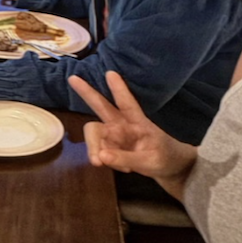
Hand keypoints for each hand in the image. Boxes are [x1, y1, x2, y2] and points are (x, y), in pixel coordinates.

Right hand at [68, 72, 195, 186]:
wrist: (169, 169)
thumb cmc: (164, 158)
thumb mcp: (149, 162)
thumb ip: (125, 159)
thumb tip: (99, 157)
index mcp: (137, 122)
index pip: (127, 103)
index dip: (119, 89)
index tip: (111, 73)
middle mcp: (121, 124)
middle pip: (101, 105)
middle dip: (86, 92)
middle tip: (72, 78)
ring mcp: (114, 134)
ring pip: (94, 132)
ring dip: (93, 147)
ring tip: (99, 163)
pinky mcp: (109, 145)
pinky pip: (99, 152)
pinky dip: (106, 161)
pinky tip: (124, 168)